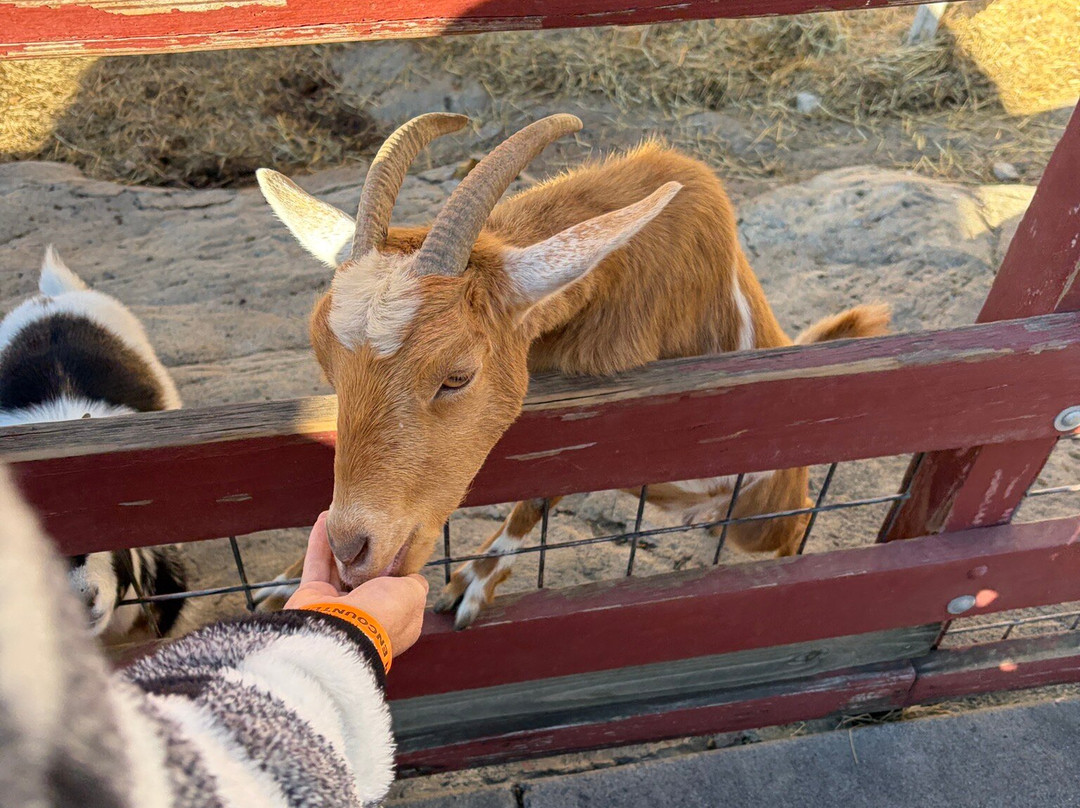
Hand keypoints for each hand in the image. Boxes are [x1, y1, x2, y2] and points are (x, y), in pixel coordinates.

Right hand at [285, 512, 427, 658]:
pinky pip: (317, 563)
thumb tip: (414, 577)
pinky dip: (320, 541)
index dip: (400, 567)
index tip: (400, 542)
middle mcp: (365, 613)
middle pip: (367, 576)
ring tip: (345, 516)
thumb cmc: (382, 615)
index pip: (399, 589)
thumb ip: (415, 583)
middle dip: (368, 552)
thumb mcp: (413, 595)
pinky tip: (325, 519)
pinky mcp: (312, 595)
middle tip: (369, 524)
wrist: (339, 635)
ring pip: (341, 567)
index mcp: (394, 619)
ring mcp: (337, 606)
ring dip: (342, 542)